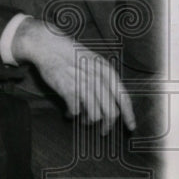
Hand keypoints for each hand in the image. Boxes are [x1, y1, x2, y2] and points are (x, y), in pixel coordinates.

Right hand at [12, 18, 135, 132]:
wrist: (48, 47)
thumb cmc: (70, 54)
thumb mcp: (94, 62)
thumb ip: (105, 79)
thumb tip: (113, 102)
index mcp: (107, 72)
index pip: (124, 99)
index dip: (128, 116)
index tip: (130, 127)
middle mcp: (98, 80)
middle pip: (110, 113)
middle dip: (107, 126)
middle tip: (102, 131)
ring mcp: (83, 85)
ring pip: (94, 116)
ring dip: (88, 122)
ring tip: (82, 121)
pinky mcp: (68, 90)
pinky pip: (75, 112)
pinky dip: (72, 116)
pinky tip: (68, 113)